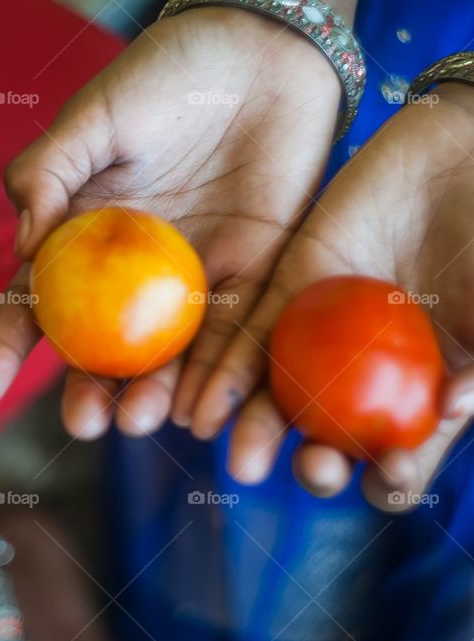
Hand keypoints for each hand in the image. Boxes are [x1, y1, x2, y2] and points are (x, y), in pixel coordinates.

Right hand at [0, 7, 340, 437]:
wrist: (259, 53)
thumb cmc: (165, 76)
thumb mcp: (92, 117)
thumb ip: (46, 173)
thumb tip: (22, 248)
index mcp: (82, 239)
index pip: (35, 304)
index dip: (4, 348)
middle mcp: (131, 273)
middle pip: (103, 348)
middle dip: (89, 390)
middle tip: (84, 423)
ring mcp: (189, 280)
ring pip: (167, 354)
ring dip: (153, 395)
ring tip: (138, 423)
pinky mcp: (251, 277)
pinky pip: (235, 336)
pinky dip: (220, 377)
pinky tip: (204, 413)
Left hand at [197, 84, 473, 509]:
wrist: (462, 153)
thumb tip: (455, 408)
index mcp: (425, 387)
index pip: (403, 454)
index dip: (394, 476)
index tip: (386, 475)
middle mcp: (368, 371)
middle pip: (333, 437)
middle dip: (318, 464)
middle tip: (313, 466)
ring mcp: (324, 335)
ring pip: (282, 399)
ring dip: (259, 433)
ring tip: (240, 461)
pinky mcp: (288, 290)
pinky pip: (249, 340)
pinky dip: (226, 377)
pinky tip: (204, 409)